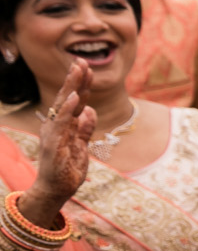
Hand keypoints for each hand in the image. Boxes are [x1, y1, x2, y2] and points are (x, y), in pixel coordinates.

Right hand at [22, 62, 95, 226]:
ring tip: (78, 71)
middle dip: (75, 79)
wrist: (57, 189)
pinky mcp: (54, 144)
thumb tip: (90, 110)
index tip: (86, 65)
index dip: (80, 83)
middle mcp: (57, 125)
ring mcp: (54, 133)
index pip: (74, 100)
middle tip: (81, 60)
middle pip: (68, 98)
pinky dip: (68, 109)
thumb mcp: (82, 145)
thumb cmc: (68, 168)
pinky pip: (62, 123)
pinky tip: (75, 97)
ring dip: (72, 87)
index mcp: (65, 125)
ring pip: (64, 106)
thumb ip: (85, 128)